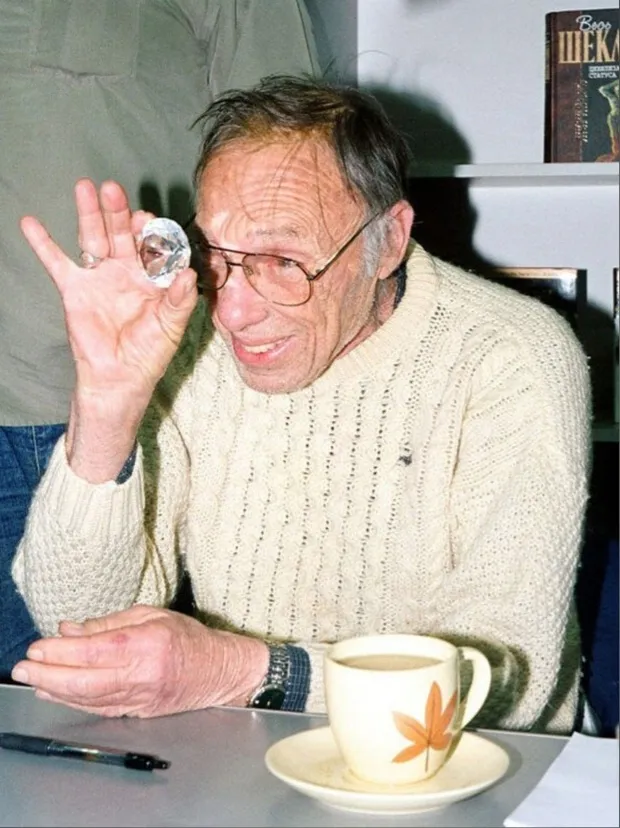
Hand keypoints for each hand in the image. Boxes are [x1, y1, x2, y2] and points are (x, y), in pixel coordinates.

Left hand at [10, 605, 268, 717]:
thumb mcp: (152, 615)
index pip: (95, 650)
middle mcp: (142, 673)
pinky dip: (73, 702)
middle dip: (48, 675)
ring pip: (88, 698)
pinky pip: (99, 708)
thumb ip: (109, 623)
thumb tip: (70, 629)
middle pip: (85, 679)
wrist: (220, 671)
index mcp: (146, 643)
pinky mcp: (138, 712)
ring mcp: (140, 697)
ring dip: (55, 690)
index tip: (38, 647)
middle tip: (23, 669)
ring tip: (32, 681)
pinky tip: (56, 694)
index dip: (61, 651)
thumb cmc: (189, 638)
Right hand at [20, 179, 197, 479]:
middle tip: (114, 190)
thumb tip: (189, 274)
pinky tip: (30, 222)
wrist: (120, 377)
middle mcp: (127, 269)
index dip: (152, 233)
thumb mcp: (171, 326)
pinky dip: (43, 243)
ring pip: (93, 237)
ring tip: (85, 187)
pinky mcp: (75, 288)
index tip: (150, 223)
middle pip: (122, 232)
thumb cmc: (150, 352)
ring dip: (89, 213)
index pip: (154, 245)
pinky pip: (57, 261)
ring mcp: (100, 276)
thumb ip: (180, 300)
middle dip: (119, 211)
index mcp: (154, 275)